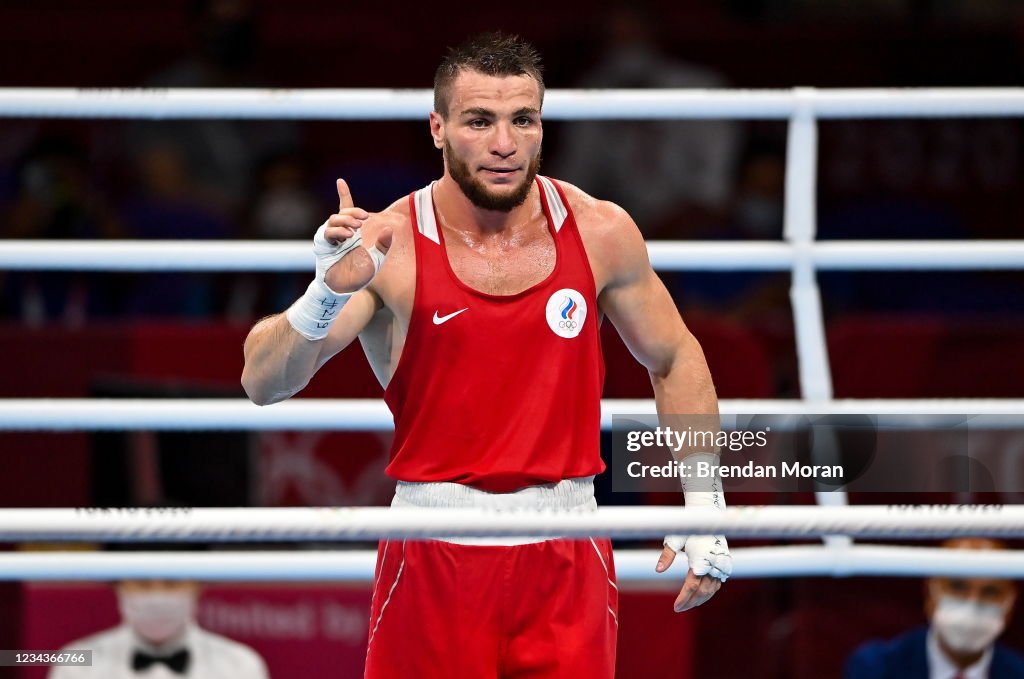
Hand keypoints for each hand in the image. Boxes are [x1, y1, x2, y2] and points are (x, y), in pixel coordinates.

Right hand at [317, 178, 392, 293]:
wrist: (346, 290)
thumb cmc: (361, 275)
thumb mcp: (378, 258)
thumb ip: (384, 245)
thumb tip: (389, 229)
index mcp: (352, 232)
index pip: (346, 209)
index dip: (343, 195)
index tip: (340, 181)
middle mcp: (340, 233)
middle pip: (342, 213)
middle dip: (352, 212)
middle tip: (364, 218)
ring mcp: (331, 239)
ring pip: (333, 220)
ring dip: (345, 221)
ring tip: (355, 229)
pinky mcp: (323, 247)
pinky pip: (326, 233)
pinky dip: (336, 232)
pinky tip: (347, 236)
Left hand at [656, 534, 731, 611]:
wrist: (708, 516)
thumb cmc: (689, 528)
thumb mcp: (674, 539)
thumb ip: (667, 555)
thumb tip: (658, 570)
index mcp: (700, 559)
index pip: (692, 586)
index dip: (684, 598)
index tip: (675, 607)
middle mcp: (713, 564)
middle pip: (702, 591)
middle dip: (691, 602)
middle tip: (679, 609)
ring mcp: (721, 565)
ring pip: (712, 589)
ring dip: (700, 599)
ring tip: (688, 604)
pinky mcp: (726, 564)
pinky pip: (718, 583)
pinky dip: (709, 592)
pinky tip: (700, 595)